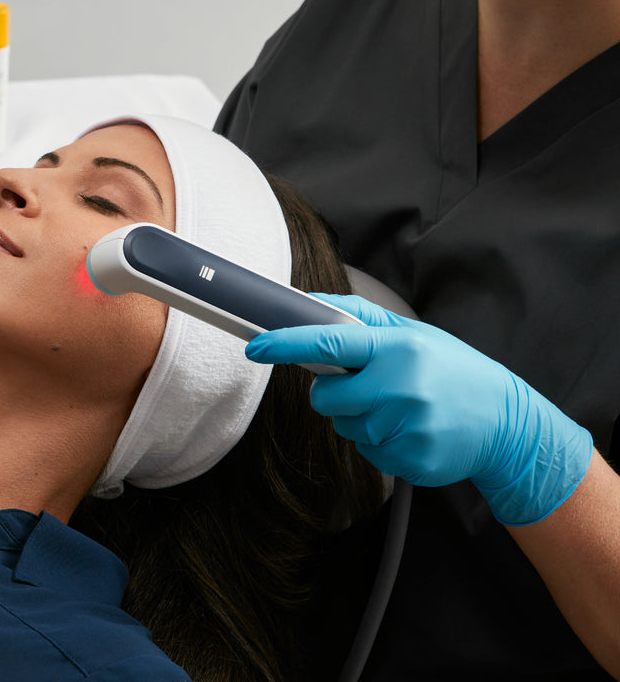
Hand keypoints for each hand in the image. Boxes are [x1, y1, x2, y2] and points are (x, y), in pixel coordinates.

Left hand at [246, 294, 592, 525]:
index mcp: (399, 349)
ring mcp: (405, 427)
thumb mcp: (414, 334)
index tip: (256, 345)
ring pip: (344, 427)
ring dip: (361, 419)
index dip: (286, 344)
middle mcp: (400, 387)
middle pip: (325, 397)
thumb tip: (309, 303)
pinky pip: (365, 452)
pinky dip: (379, 443)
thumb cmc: (452, 371)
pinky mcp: (408, 460)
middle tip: (368, 386)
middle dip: (335, 393)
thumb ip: (360, 318)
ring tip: (402, 408)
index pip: (328, 343)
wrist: (507, 424)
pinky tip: (410, 430)